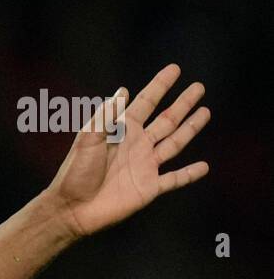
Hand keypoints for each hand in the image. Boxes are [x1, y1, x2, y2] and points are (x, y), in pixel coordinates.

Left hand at [45, 64, 210, 237]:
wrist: (72, 208)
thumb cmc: (74, 173)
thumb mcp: (87, 139)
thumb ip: (106, 116)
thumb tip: (122, 90)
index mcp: (121, 131)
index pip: (145, 102)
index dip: (160, 86)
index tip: (175, 69)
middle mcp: (136, 145)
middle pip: (166, 120)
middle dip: (183, 103)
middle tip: (199, 87)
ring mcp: (145, 166)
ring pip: (174, 143)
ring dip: (190, 128)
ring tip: (206, 112)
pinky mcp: (149, 188)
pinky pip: (175, 179)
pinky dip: (189, 174)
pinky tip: (204, 166)